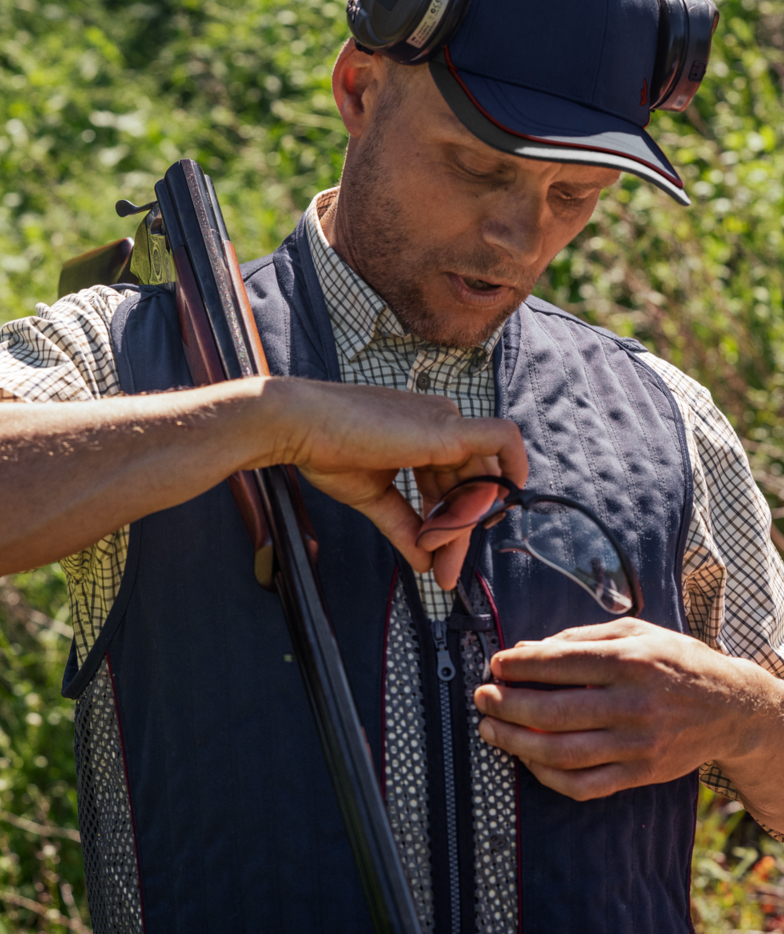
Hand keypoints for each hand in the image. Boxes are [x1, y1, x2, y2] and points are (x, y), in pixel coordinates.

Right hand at [260, 378, 526, 587]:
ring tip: (433, 550)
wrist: (300, 427)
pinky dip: (511, 468)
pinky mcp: (447, 428)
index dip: (450, 524)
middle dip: (460, 532)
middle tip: (444, 572)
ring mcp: (446, 422)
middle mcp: (441, 423)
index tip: (435, 560)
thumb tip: (426, 564)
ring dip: (462, 523)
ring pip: (480, 479)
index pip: (454, 485)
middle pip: (470, 486)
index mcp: (425, 435)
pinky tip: (502, 502)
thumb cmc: (328, 452)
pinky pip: (502, 440)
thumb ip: (405, 527)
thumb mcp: (375, 498)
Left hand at [473, 619, 783, 808]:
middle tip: (482, 697)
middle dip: (507, 705)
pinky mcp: (640, 774)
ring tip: (490, 729)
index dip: (520, 666)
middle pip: (555, 711)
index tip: (495, 664)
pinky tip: (527, 759)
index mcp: (630, 661)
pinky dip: (547, 776)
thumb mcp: (634, 632)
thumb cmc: (674, 660)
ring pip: (564, 753)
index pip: (561, 663)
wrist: (731, 707)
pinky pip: (585, 785)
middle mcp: (633, 704)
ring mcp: (637, 745)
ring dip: (516, 743)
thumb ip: (578, 638)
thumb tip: (525, 649)